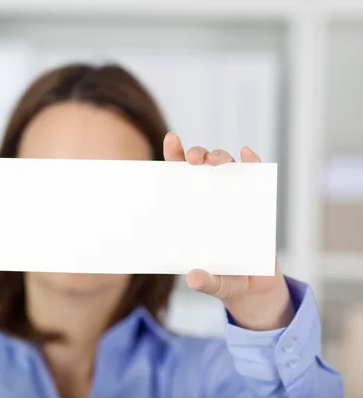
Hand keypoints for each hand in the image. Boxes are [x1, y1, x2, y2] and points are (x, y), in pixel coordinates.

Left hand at [163, 132, 294, 330]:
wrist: (254, 287)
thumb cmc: (224, 279)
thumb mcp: (214, 283)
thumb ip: (205, 282)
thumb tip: (194, 279)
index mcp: (191, 210)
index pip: (178, 177)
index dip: (174, 156)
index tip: (171, 140)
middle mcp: (210, 197)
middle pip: (200, 165)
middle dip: (196, 154)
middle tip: (193, 160)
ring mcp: (234, 197)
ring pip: (225, 166)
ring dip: (220, 157)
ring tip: (216, 161)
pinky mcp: (257, 202)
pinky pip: (254, 176)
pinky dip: (252, 162)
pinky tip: (248, 155)